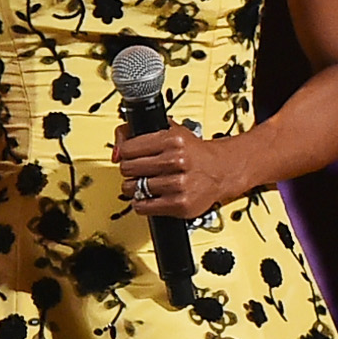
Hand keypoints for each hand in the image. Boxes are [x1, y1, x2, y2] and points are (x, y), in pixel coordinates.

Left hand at [115, 121, 248, 222]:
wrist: (221, 171)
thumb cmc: (195, 153)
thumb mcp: (170, 132)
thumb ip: (137, 133)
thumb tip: (116, 151)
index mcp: (173, 140)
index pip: (128, 149)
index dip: (125, 153)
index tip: (129, 156)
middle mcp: (177, 161)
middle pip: (129, 168)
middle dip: (130, 170)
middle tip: (138, 170)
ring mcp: (179, 184)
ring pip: (134, 188)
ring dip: (134, 187)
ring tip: (144, 184)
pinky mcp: (180, 204)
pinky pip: (143, 206)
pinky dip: (141, 204)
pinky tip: (149, 197)